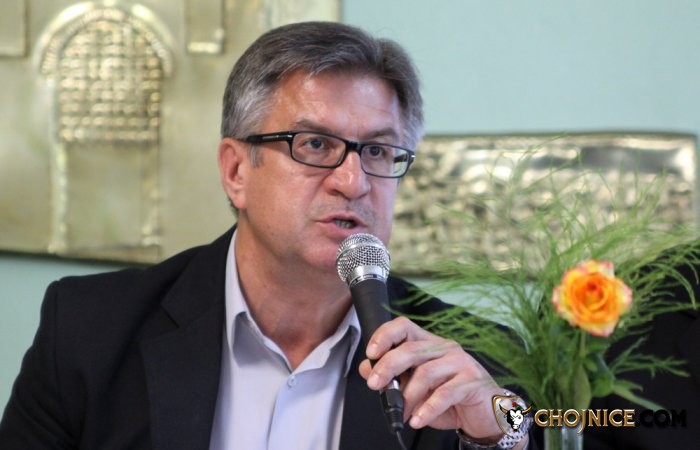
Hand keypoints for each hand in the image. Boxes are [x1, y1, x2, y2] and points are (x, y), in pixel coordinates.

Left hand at [358, 316, 504, 439]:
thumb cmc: (450, 399)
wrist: (485, 414)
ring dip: (408, 396)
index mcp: (429, 344)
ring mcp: (460, 362)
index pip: (404, 327)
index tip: (371, 353)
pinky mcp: (472, 380)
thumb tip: (367, 369)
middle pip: (410, 349)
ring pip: (426, 373)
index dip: (385, 336)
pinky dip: (427, 409)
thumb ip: (393, 377)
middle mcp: (444, 348)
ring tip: (401, 413)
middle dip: (388, 367)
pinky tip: (417, 419)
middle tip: (376, 385)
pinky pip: (445, 393)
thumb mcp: (415, 389)